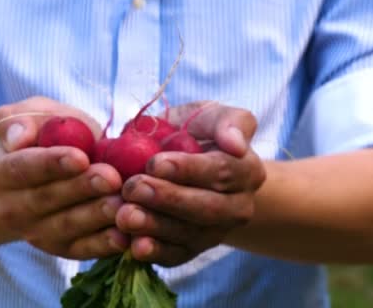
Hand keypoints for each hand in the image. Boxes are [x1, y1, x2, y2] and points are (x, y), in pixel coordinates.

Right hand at [0, 97, 128, 258]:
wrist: (57, 171)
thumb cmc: (48, 136)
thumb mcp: (34, 116)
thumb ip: (21, 120)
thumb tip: (17, 138)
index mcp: (0, 173)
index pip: (22, 168)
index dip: (51, 164)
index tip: (80, 157)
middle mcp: (12, 208)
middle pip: (47, 199)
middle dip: (81, 189)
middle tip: (111, 178)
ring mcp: (37, 233)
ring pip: (66, 226)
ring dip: (96, 216)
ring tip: (121, 204)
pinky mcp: (64, 249)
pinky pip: (83, 249)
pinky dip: (104, 245)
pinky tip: (124, 235)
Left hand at [115, 101, 265, 265]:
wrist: (184, 162)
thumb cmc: (196, 133)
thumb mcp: (212, 117)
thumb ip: (230, 123)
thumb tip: (236, 145)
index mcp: (247, 170)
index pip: (221, 171)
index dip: (187, 169)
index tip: (154, 163)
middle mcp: (238, 207)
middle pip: (207, 208)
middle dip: (168, 199)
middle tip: (133, 188)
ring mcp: (216, 232)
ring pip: (190, 234)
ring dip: (156, 227)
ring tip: (125, 216)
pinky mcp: (193, 249)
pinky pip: (178, 256)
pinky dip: (156, 253)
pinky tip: (135, 247)